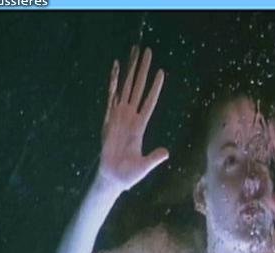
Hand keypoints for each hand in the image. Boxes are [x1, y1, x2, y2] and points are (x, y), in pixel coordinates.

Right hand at [99, 46, 167, 189]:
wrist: (111, 178)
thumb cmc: (128, 174)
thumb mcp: (144, 166)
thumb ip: (154, 158)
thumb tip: (166, 152)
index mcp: (140, 126)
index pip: (149, 102)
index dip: (155, 88)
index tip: (161, 72)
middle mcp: (130, 117)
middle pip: (138, 88)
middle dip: (143, 70)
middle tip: (148, 51)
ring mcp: (118, 116)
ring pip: (126, 87)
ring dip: (130, 70)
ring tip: (134, 53)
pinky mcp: (107, 119)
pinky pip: (111, 96)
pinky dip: (113, 82)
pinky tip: (116, 68)